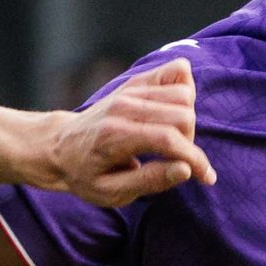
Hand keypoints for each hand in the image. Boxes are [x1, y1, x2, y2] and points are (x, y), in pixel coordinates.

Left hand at [42, 60, 214, 206]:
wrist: (59, 146)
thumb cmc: (85, 175)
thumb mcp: (111, 193)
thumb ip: (149, 181)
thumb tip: (185, 170)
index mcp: (116, 136)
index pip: (169, 139)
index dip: (195, 160)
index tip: (206, 178)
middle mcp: (125, 106)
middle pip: (183, 114)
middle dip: (189, 142)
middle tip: (174, 160)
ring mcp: (131, 90)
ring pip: (184, 93)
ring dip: (188, 119)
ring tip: (172, 139)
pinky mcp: (136, 81)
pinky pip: (177, 71)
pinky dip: (185, 90)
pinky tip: (173, 112)